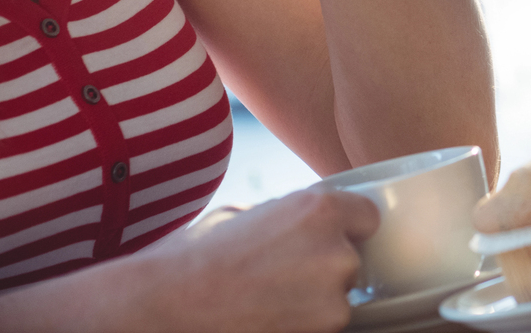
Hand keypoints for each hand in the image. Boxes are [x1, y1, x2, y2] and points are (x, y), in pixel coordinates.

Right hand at [127, 189, 378, 332]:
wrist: (163, 308)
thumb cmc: (190, 260)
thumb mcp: (240, 214)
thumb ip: (282, 216)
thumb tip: (293, 225)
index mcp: (320, 210)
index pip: (367, 217)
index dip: (345, 227)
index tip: (323, 238)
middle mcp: (336, 254)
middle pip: (350, 261)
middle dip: (322, 268)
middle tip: (277, 275)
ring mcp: (331, 304)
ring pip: (336, 302)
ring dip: (311, 303)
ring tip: (263, 301)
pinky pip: (320, 328)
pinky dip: (300, 325)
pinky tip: (264, 319)